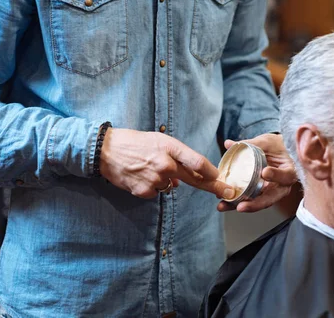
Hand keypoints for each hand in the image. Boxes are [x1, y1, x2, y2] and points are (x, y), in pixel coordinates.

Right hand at [100, 128, 235, 198]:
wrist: (105, 150)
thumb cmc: (134, 142)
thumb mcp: (158, 140)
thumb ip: (176, 156)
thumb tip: (182, 179)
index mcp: (170, 147)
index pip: (197, 162)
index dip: (212, 172)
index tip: (222, 178)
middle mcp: (165, 164)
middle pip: (195, 179)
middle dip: (213, 186)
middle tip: (227, 191)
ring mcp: (155, 179)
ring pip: (171, 186)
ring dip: (165, 181)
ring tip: (148, 168)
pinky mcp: (144, 191)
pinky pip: (156, 193)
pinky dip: (151, 187)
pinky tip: (140, 176)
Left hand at [217, 133, 297, 212]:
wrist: (283, 154)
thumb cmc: (278, 146)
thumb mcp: (268, 142)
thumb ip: (251, 143)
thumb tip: (228, 144)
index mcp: (290, 171)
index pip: (285, 175)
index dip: (276, 175)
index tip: (265, 172)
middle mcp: (282, 186)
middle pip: (270, 198)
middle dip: (254, 204)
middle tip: (240, 206)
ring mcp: (272, 192)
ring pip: (259, 202)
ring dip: (241, 206)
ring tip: (224, 206)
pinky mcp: (262, 194)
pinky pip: (251, 200)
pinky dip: (237, 202)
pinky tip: (224, 202)